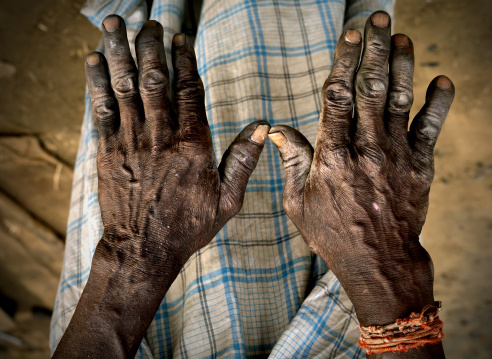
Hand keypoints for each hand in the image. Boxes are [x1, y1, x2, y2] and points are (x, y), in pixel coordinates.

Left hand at [53, 15, 268, 358]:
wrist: (143, 250)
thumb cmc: (187, 226)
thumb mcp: (227, 199)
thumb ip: (244, 160)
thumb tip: (263, 126)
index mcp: (193, 146)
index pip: (190, 91)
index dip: (184, 61)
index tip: (180, 39)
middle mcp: (161, 137)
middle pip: (155, 80)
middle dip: (150, 46)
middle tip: (148, 22)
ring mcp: (131, 143)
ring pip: (125, 88)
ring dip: (120, 52)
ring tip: (115, 24)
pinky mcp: (107, 153)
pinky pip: (101, 110)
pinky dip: (97, 83)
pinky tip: (94, 60)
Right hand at [268, 11, 453, 328]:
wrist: (379, 262)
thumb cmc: (333, 234)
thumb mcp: (298, 203)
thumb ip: (292, 162)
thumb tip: (277, 128)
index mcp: (333, 156)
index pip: (337, 97)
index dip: (343, 62)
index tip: (349, 35)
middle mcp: (366, 149)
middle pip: (370, 89)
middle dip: (374, 50)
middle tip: (378, 19)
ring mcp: (396, 156)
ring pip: (398, 100)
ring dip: (402, 66)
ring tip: (402, 37)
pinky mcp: (419, 167)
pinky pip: (430, 129)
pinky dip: (438, 103)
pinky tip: (442, 79)